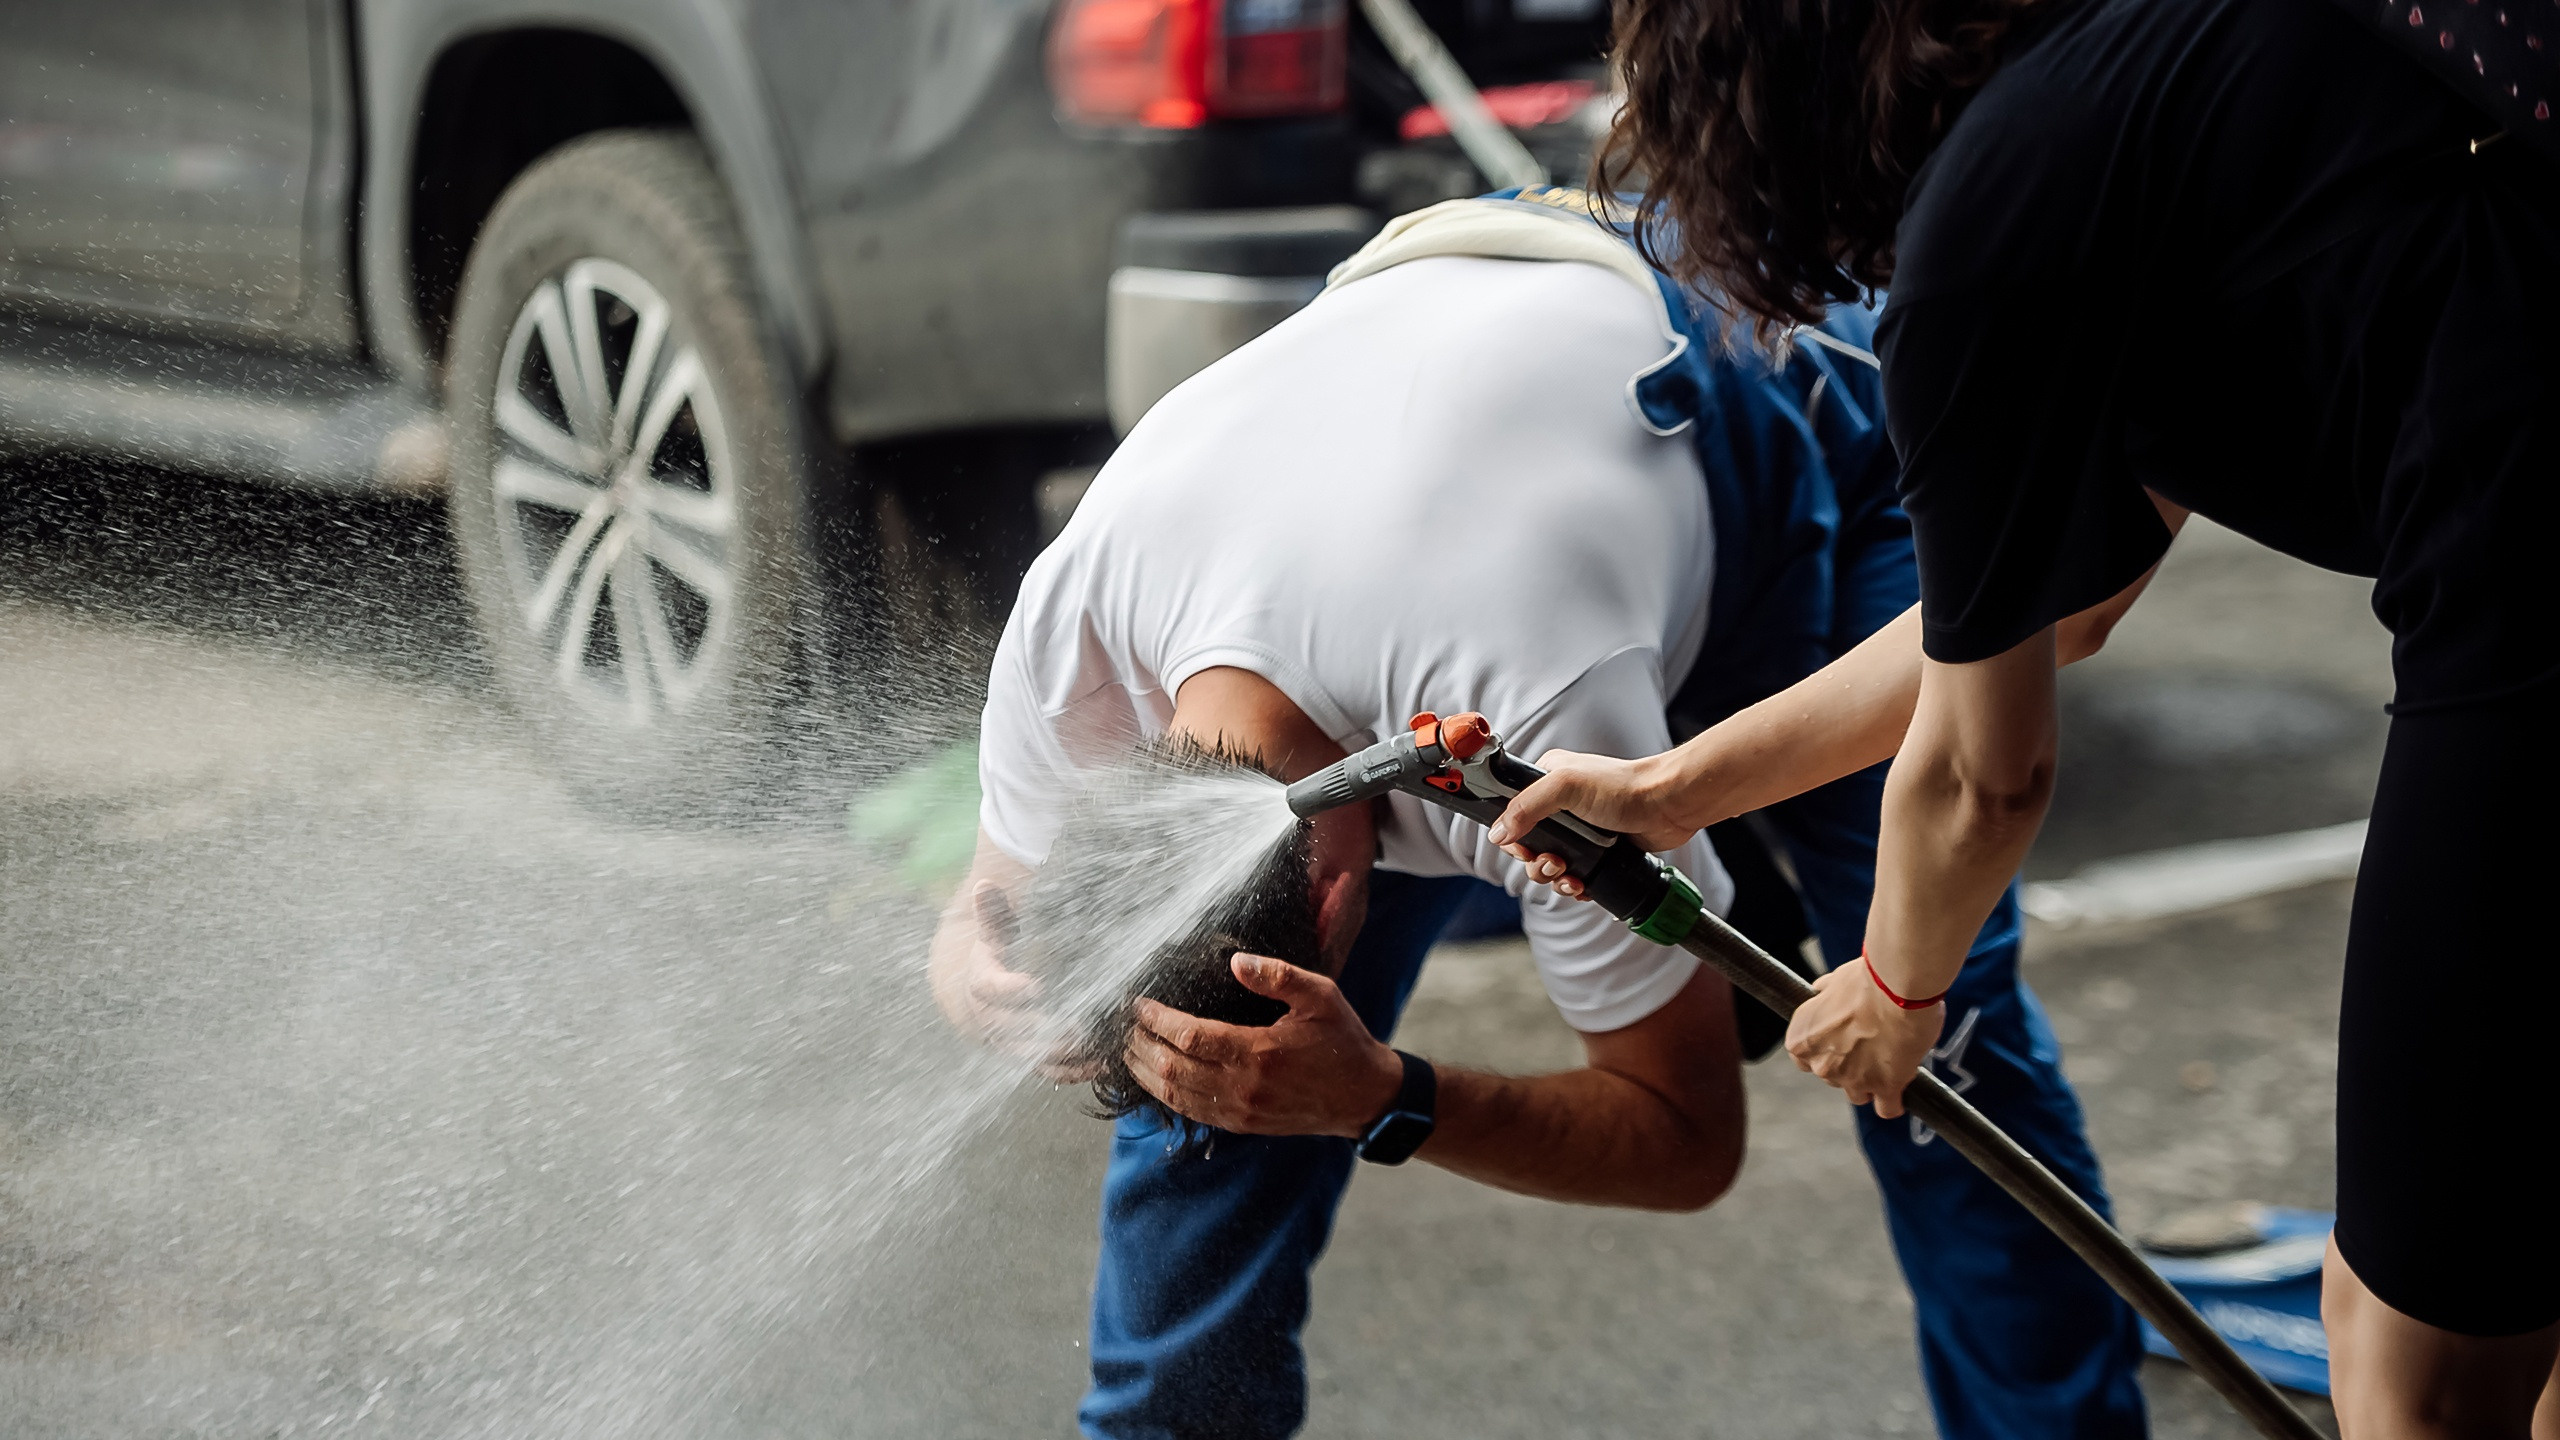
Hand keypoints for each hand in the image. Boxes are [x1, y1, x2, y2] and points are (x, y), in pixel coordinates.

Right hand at [930, 881, 1098, 1082]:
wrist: (975, 996)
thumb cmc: (994, 958)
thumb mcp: (994, 934)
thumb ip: (994, 913)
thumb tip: (984, 885)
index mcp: (983, 983)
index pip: (993, 988)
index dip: (1012, 989)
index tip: (1035, 987)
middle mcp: (990, 1018)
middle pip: (1015, 1029)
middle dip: (1046, 1030)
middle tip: (1079, 1029)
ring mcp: (1005, 1042)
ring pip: (1031, 1055)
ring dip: (1063, 1056)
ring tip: (1096, 1050)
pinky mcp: (1022, 1057)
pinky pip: (1044, 1071)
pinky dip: (1071, 1072)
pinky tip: (1098, 1066)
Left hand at [1122, 953, 1403, 1138]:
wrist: (1365, 1097)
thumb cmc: (1343, 1041)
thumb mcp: (1321, 997)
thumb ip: (1278, 976)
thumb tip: (1235, 961)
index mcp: (1259, 1053)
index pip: (1189, 1036)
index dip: (1156, 1019)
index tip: (1137, 1002)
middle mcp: (1243, 1087)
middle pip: (1171, 1068)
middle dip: (1140, 1045)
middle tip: (1123, 1023)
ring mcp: (1240, 1111)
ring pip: (1174, 1096)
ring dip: (1145, 1072)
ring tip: (1127, 1048)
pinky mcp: (1241, 1125)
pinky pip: (1191, 1112)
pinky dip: (1164, 1095)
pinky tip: (1153, 1077)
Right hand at [1486, 750, 1697, 897]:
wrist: (1668, 804)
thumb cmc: (1623, 787)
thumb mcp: (1566, 786)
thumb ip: (1526, 807)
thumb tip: (1497, 833)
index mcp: (1547, 782)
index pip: (1512, 814)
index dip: (1513, 838)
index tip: (1524, 850)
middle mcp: (1560, 806)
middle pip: (1529, 846)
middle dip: (1537, 863)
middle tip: (1554, 863)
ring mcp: (1580, 830)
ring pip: (1551, 864)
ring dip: (1555, 878)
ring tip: (1570, 878)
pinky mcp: (1598, 851)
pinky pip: (1575, 876)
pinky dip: (1575, 886)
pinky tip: (1583, 886)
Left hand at [1782, 959, 1942, 1119]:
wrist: (1898, 985)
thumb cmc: (1868, 978)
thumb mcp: (1835, 980)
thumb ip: (1825, 995)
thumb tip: (1820, 991)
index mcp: (1802, 1038)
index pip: (1803, 1059)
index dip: (1823, 1051)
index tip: (1838, 1042)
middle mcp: (1821, 1064)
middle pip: (1832, 1077)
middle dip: (1850, 1065)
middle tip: (1871, 1043)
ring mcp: (1852, 1079)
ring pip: (1858, 1095)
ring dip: (1870, 1082)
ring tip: (1888, 1060)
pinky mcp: (1885, 1087)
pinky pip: (1887, 1108)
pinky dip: (1892, 1101)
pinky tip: (1898, 1089)